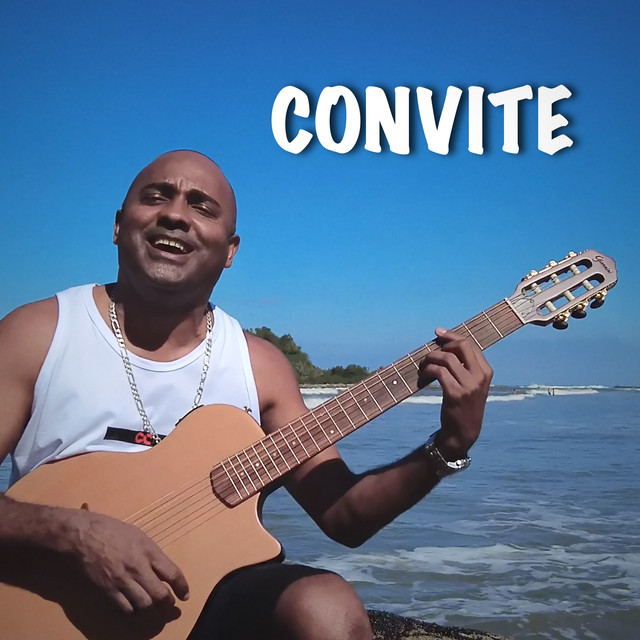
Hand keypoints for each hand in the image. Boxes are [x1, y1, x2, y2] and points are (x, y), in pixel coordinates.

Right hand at [69, 509, 189, 613]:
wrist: (79, 537)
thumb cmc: (107, 529)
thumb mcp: (136, 534)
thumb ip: (149, 552)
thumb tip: (159, 568)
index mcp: (148, 550)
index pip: (172, 573)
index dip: (182, 587)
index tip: (184, 595)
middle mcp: (138, 568)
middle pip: (160, 595)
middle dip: (168, 605)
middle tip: (170, 607)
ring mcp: (122, 582)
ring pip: (144, 606)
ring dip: (152, 612)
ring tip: (155, 613)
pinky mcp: (107, 592)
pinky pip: (125, 609)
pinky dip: (133, 613)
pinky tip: (136, 611)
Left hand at [418, 328, 492, 458]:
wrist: (463, 432)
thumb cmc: (464, 405)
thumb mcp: (472, 384)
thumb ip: (465, 366)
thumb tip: (446, 344)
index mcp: (486, 371)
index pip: (470, 344)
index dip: (452, 336)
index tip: (438, 333)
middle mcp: (480, 376)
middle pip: (461, 346)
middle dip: (442, 345)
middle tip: (430, 353)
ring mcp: (469, 385)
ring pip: (446, 358)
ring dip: (430, 358)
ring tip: (423, 366)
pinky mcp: (455, 393)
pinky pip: (438, 372)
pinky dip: (427, 370)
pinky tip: (423, 376)